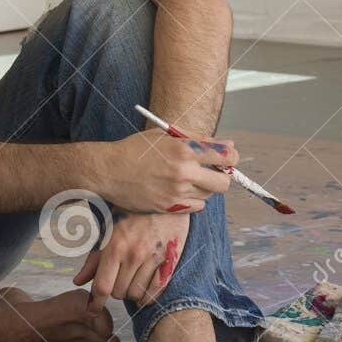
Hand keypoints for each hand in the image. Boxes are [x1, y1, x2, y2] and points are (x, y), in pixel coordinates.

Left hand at [74, 212, 189, 313]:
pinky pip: (156, 291)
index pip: (102, 287)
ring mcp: (153, 259)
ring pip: (136, 294)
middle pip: (118, 293)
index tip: (92, 311)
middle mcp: (134, 254)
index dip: (95, 303)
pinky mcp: (170, 261)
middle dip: (114, 290)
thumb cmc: (132, 212)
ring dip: (130, 292)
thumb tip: (78, 281)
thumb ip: (94, 258)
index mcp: (115, 246)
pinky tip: (144, 290)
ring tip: (131, 280)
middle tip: (117, 278)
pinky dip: (147, 296)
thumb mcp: (108, 230)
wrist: (165, 198)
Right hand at [93, 129, 236, 213]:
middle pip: (224, 182)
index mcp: (184, 149)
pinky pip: (197, 207)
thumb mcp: (164, 134)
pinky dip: (195, 200)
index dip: (232, 157)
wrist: (109, 170)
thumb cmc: (136, 149)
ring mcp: (177, 192)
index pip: (226, 156)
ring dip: (205, 187)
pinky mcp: (169, 207)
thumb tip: (226, 145)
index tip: (228, 158)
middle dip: (223, 176)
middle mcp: (183, 172)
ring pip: (209, 194)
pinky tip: (183, 190)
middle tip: (214, 171)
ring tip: (190, 178)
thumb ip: (196, 138)